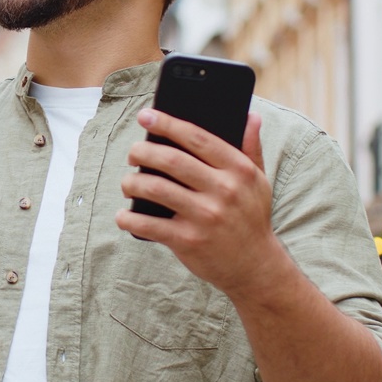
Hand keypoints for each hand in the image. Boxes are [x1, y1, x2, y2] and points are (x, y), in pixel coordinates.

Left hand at [115, 109, 279, 293]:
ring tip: (128, 183)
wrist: (256, 266)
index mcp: (238, 170)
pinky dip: (129, 219)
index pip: (198, 138)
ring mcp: (205, 216)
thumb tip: (250, 116)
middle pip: (171, 160)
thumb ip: (251, 148)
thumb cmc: (251, 217)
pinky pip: (149, 225)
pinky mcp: (189, 241)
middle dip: (142, 151)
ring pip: (155, 188)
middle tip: (132, 153)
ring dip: (132, 183)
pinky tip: (123, 215)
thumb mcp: (259, 181)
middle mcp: (223, 190)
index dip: (168, 124)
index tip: (146, 115)